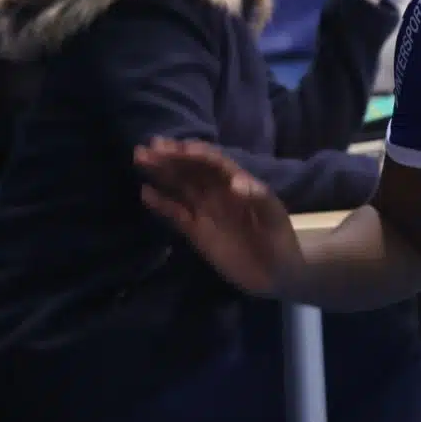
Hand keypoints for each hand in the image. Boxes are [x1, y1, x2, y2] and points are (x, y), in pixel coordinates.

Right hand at [136, 137, 302, 296]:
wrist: (276, 275)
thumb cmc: (281, 241)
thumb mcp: (274, 219)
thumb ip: (257, 198)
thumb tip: (235, 181)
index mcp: (240, 184)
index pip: (214, 163)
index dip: (196, 153)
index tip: (177, 148)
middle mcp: (219, 193)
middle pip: (192, 170)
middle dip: (171, 157)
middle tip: (147, 146)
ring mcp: (207, 211)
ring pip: (180, 186)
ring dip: (162, 172)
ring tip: (140, 158)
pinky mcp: (197, 232)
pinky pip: (176, 213)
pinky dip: (161, 203)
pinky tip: (145, 193)